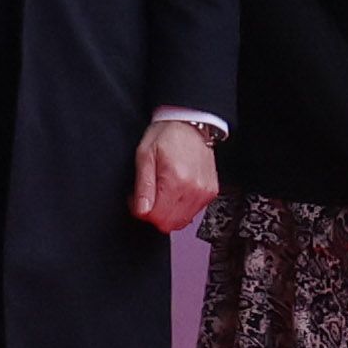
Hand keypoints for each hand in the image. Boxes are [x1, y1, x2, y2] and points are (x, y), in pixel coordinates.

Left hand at [133, 118, 219, 236]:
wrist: (190, 124)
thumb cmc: (167, 135)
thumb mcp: (145, 156)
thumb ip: (143, 186)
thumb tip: (142, 210)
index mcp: (176, 180)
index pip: (157, 217)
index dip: (142, 213)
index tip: (137, 200)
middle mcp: (194, 189)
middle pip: (169, 223)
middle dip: (154, 215)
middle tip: (147, 196)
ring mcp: (204, 192)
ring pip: (181, 221)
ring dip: (167, 212)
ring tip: (161, 192)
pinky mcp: (210, 192)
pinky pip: (192, 213)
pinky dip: (180, 208)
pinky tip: (175, 192)